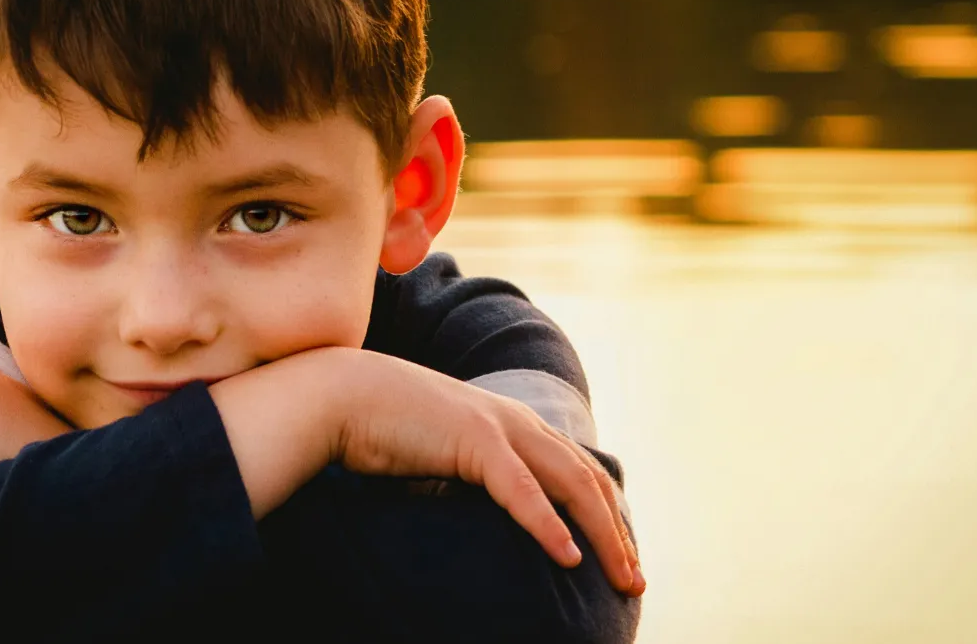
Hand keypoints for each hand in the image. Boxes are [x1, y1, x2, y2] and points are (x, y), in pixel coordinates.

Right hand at [323, 348, 642, 595]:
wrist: (342, 395)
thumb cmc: (381, 431)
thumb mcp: (441, 459)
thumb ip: (471, 481)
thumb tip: (482, 523)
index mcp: (512, 425)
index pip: (578, 474)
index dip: (606, 516)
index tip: (620, 559)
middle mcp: (518, 422)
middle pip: (589, 482)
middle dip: (618, 534)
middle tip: (635, 580)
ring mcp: (499, 427)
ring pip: (571, 486)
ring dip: (603, 535)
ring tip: (621, 575)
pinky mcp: (475, 440)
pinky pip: (523, 490)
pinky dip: (549, 525)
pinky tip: (568, 556)